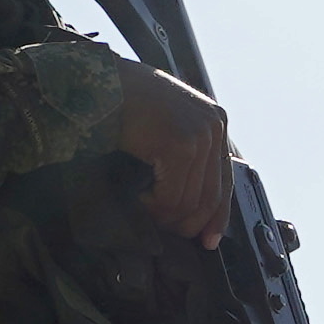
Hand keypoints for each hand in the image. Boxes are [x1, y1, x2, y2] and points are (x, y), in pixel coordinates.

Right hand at [115, 64, 230, 246]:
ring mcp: (199, 135)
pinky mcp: (180, 146)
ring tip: (143, 207)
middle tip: (166, 232)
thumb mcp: (166, 124)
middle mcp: (213, 126)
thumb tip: (192, 205)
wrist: (99, 83)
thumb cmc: (123, 102)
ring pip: (188, 202)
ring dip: (163, 215)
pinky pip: (170, 198)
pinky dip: (152, 207)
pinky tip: (137, 197)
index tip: (208, 240)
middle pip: (210, 196)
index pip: (225, 180)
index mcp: (215, 120)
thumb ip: (184, 154)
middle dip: (188, 223)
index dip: (217, 216)